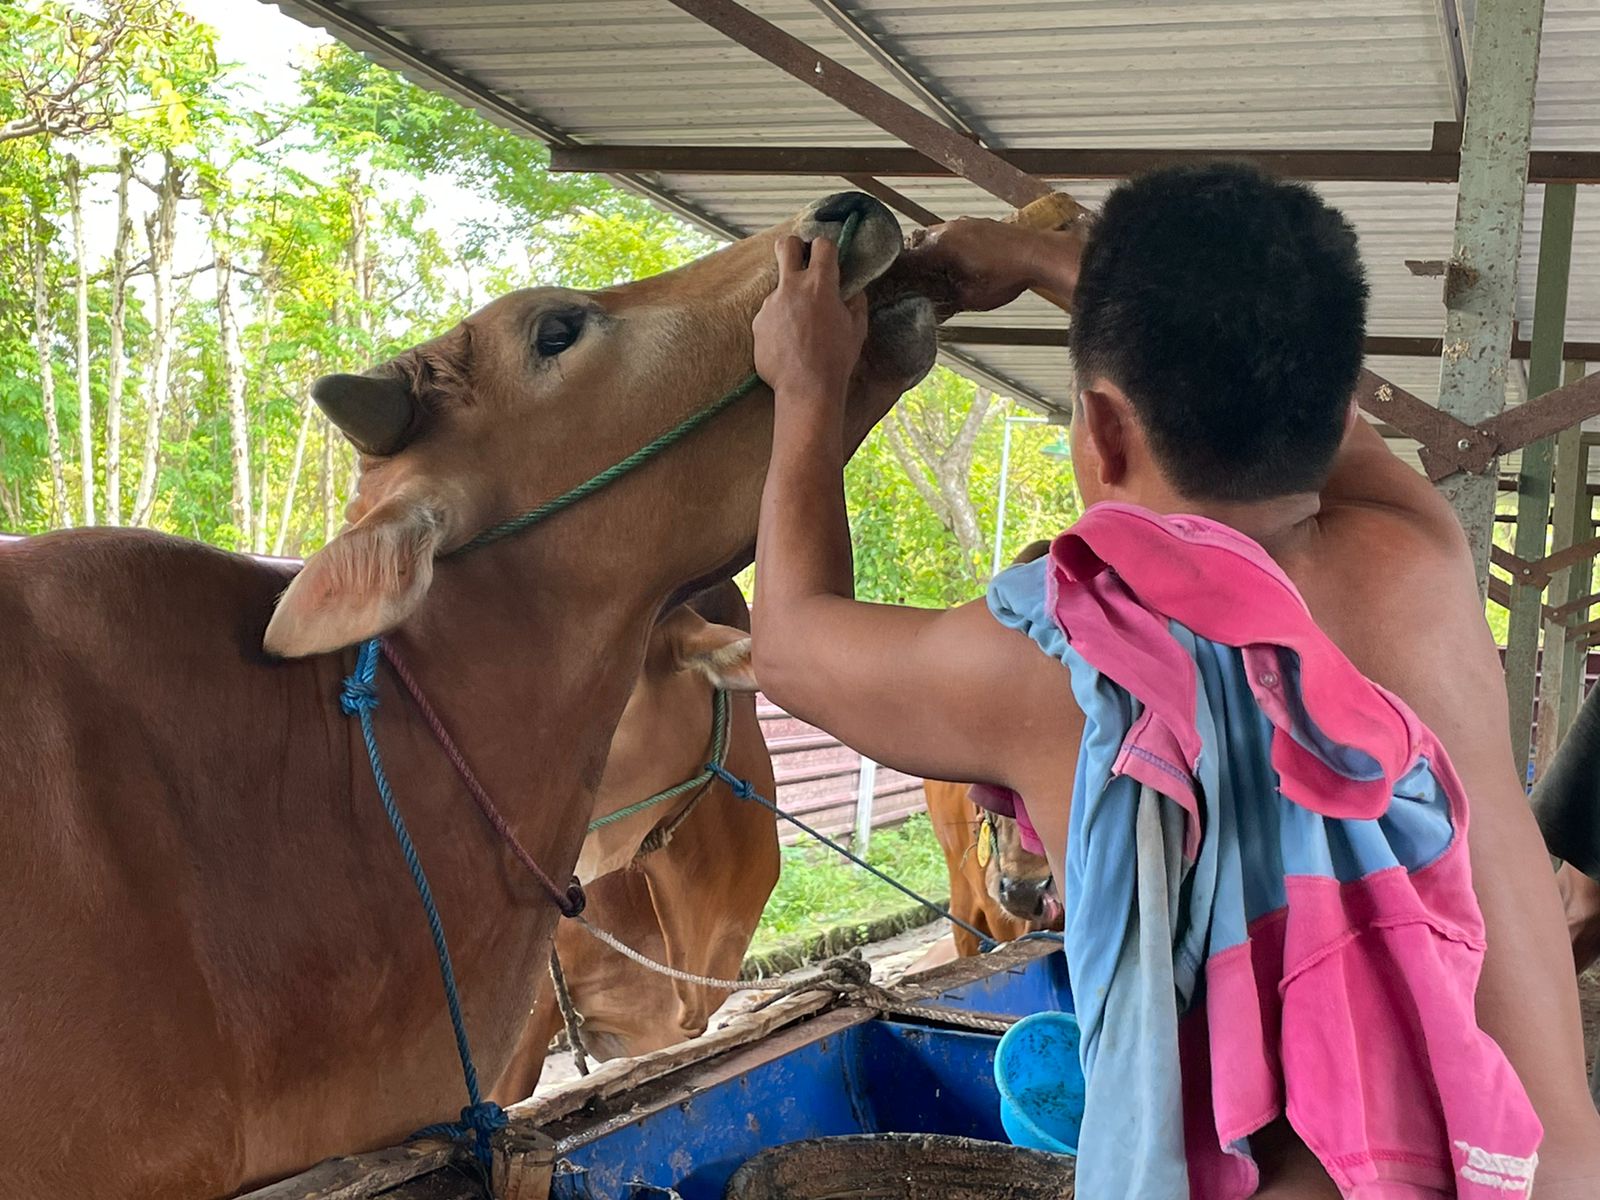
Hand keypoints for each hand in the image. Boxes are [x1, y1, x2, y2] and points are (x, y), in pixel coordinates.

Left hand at [753, 234, 867, 412]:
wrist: (806, 388)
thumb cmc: (836, 358)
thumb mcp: (856, 328)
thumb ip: (855, 302)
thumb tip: (852, 290)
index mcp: (820, 284)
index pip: (822, 245)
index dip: (825, 248)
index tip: (827, 258)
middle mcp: (791, 287)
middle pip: (786, 245)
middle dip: (794, 247)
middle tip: (802, 261)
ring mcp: (771, 304)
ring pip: (779, 288)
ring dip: (789, 298)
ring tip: (801, 328)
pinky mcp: (758, 323)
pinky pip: (770, 315)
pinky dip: (779, 323)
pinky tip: (789, 343)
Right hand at [904, 217, 1083, 311]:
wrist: (1039, 255)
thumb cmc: (1006, 276)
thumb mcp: (968, 299)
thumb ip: (943, 302)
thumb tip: (929, 310)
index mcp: (939, 245)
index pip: (906, 259)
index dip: (899, 275)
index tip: (896, 286)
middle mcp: (947, 229)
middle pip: (916, 243)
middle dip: (913, 262)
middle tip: (915, 282)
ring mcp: (964, 223)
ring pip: (935, 236)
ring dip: (932, 253)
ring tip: (938, 274)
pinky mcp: (979, 224)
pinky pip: (953, 233)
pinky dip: (949, 247)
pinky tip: (959, 264)